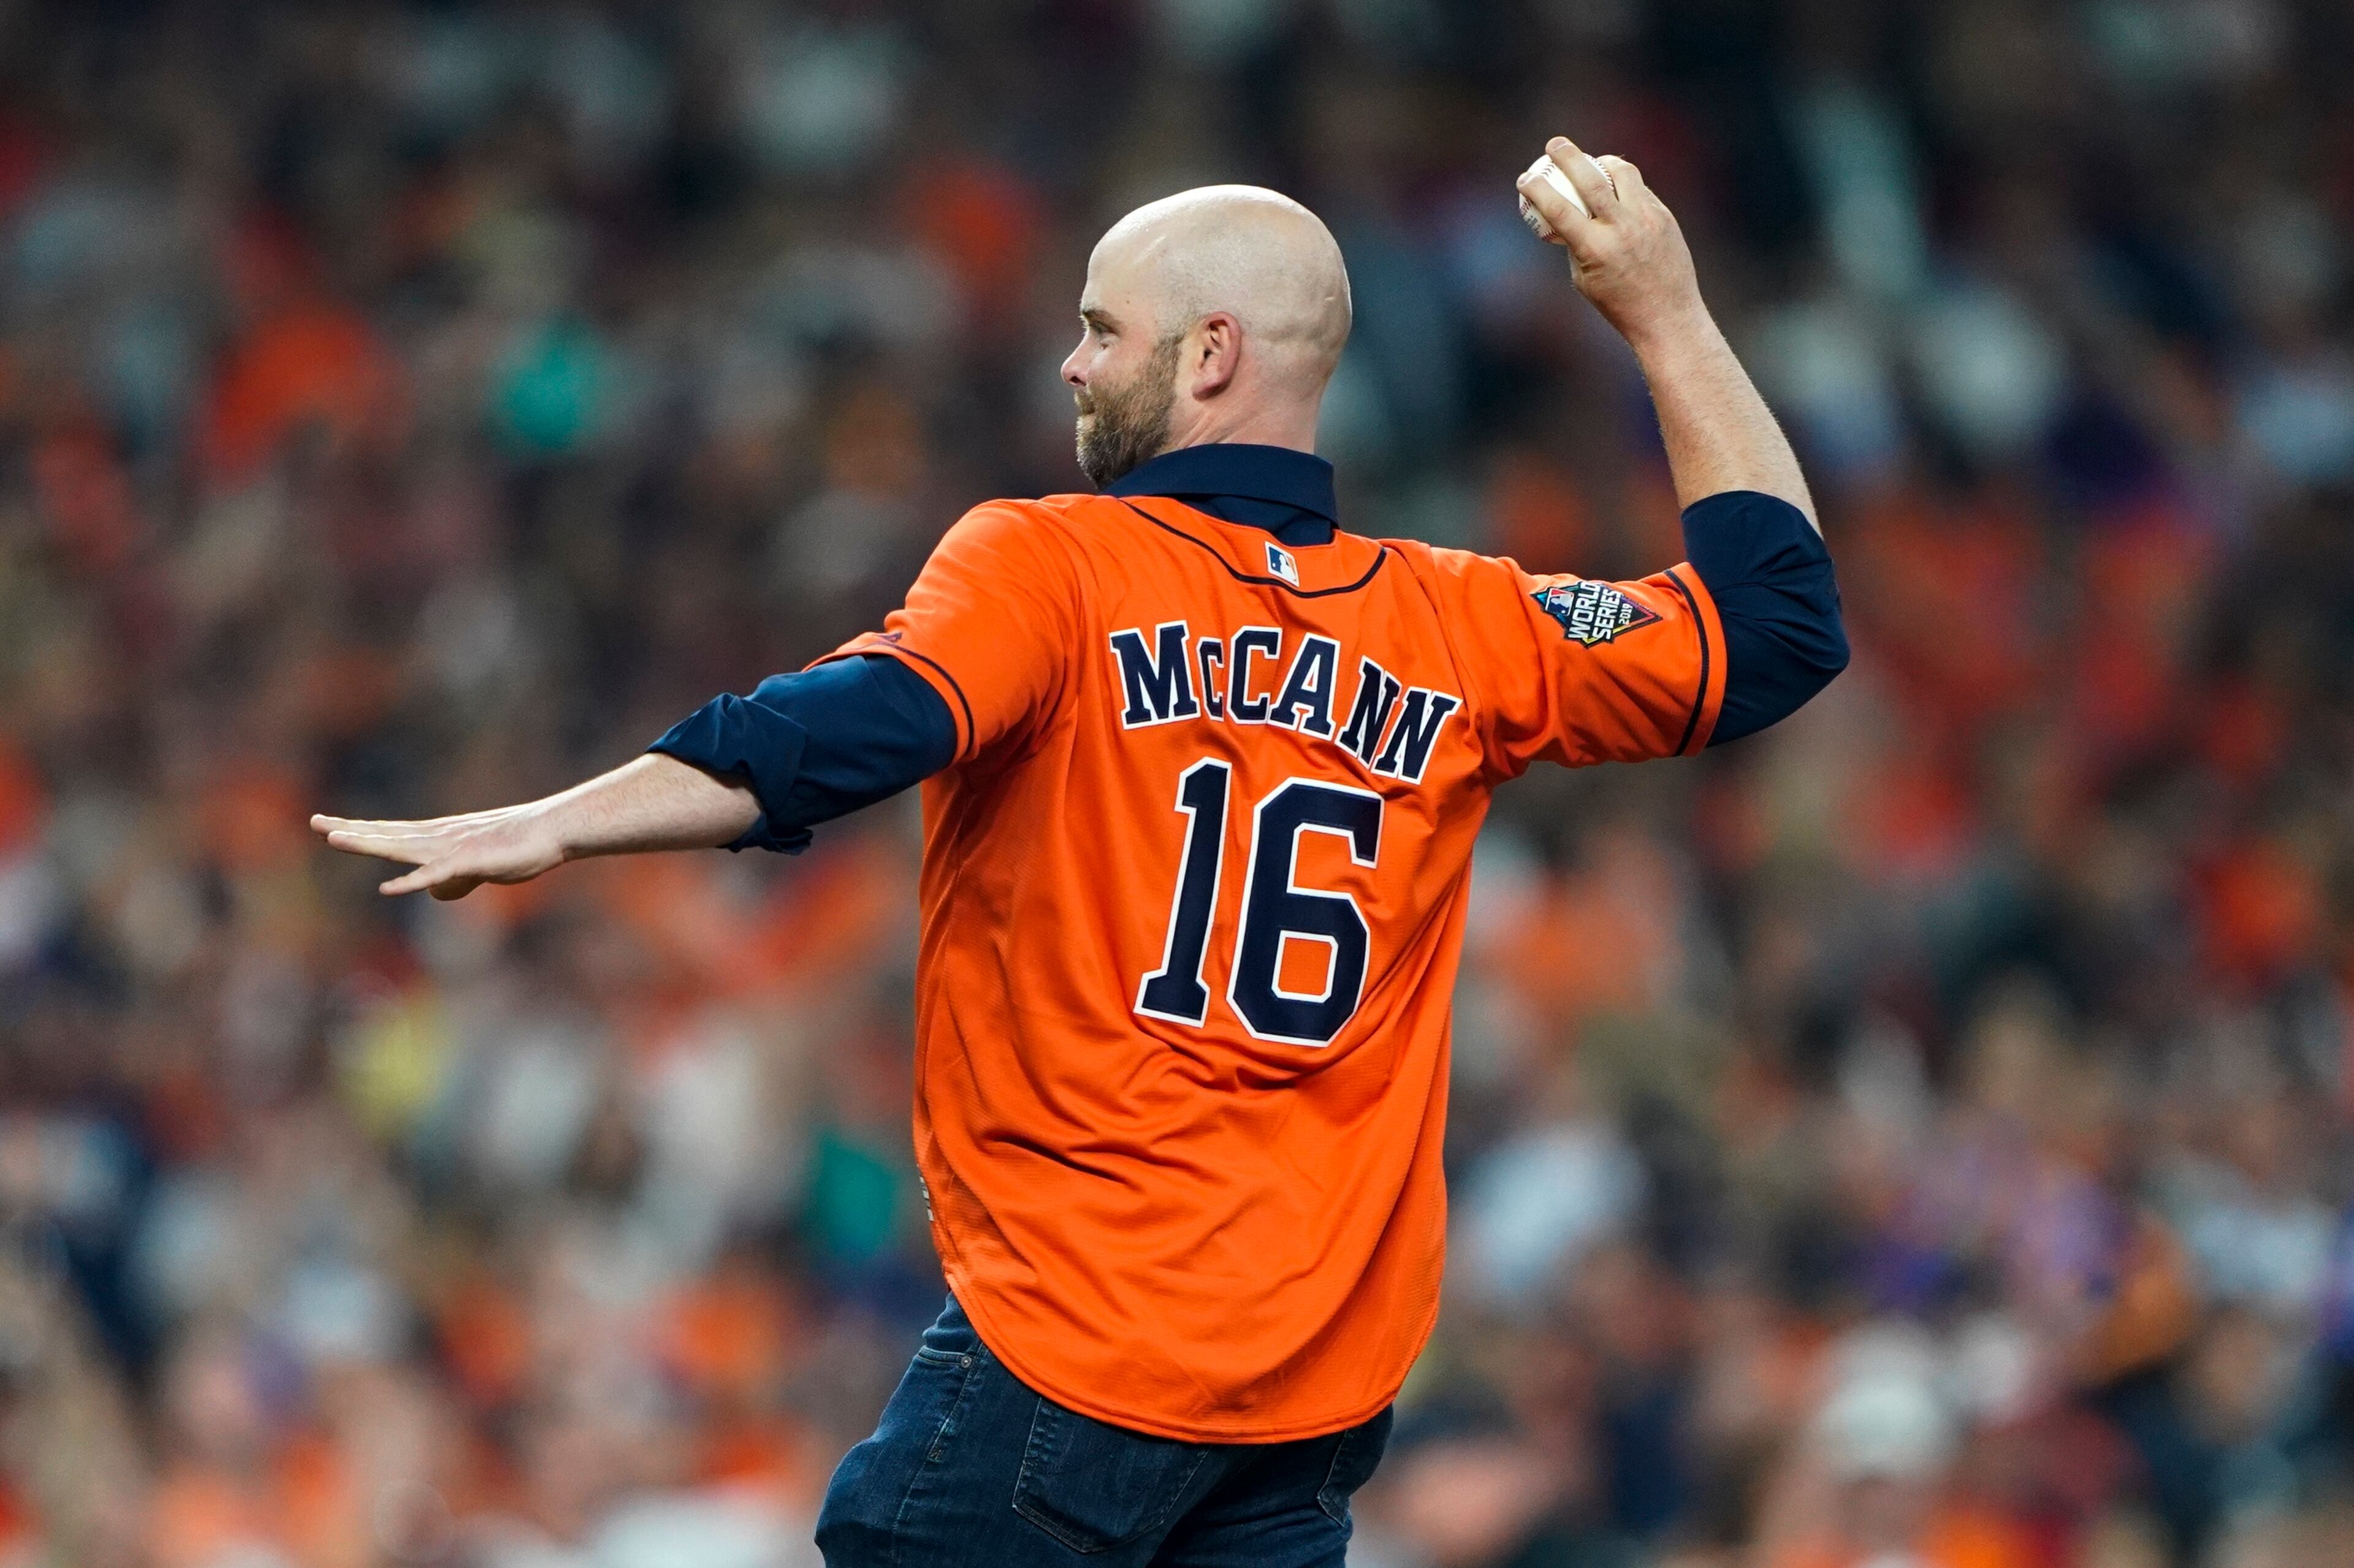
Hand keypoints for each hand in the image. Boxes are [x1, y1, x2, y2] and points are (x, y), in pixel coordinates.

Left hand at [311, 803, 566, 898]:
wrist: (553, 830)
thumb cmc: (520, 847)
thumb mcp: (479, 867)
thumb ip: (453, 880)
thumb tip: (433, 894)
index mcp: (438, 837)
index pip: (391, 833)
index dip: (359, 830)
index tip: (329, 826)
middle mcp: (439, 838)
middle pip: (387, 834)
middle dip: (350, 830)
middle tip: (314, 821)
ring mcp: (453, 849)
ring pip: (402, 847)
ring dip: (369, 843)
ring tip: (336, 838)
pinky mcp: (471, 861)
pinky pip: (437, 874)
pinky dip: (413, 881)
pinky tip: (390, 888)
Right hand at [1516, 136, 1704, 349]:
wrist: (1666, 315)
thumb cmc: (1617, 302)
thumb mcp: (1584, 278)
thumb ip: (1576, 243)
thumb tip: (1567, 214)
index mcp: (1595, 249)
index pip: (1558, 209)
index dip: (1537, 189)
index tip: (1524, 179)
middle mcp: (1621, 229)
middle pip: (1591, 179)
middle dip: (1568, 155)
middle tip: (1554, 145)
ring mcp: (1646, 219)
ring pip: (1623, 172)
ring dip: (1603, 161)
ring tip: (1593, 161)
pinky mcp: (1664, 216)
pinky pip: (1640, 189)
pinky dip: (1625, 184)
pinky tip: (1617, 188)